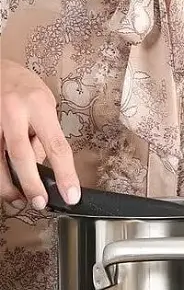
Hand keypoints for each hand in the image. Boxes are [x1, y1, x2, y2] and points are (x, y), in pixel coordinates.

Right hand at [0, 59, 79, 210]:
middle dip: (31, 184)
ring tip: (18, 201)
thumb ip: (44, 133)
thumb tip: (43, 164)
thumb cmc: (23, 86)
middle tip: (39, 203)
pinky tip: (4, 183)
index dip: (65, 174)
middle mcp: (14, 113)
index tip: (71, 195)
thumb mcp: (44, 102)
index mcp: (38, 105)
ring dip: (8, 186)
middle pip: (21, 156)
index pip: (57, 146)